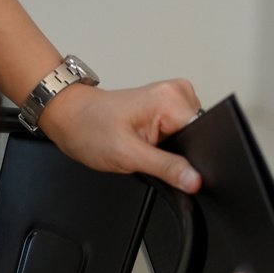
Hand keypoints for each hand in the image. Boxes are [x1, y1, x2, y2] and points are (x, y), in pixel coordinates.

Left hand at [37, 77, 204, 192]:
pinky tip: (149, 143)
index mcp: (170, 99)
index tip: (172, 166)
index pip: (204, 135)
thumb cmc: (88, 127)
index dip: (192, 159)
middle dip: (179, 155)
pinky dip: (167, 145)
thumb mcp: (127, 154)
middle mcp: (176, 93)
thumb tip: (195, 179)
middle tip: (149, 154)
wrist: (69, 116)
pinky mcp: (167, 108)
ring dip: (172, 151)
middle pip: (199, 137)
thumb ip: (166, 167)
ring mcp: (172, 99)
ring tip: (145, 146)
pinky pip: (181, 134)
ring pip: (191, 139)